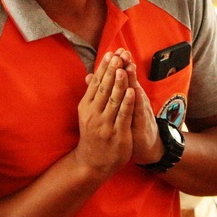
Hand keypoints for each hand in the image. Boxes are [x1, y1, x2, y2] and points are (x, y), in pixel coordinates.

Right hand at [75, 51, 134, 177]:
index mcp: (86, 107)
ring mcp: (105, 124)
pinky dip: (127, 102)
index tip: (110, 53)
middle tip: (117, 55)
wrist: (92, 162)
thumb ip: (92, 94)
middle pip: (103, 88)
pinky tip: (131, 91)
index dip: (103, 68)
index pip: (95, 83)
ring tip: (123, 67)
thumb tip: (89, 75)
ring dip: (118, 83)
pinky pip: (122, 115)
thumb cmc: (92, 134)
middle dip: (111, 70)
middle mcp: (93, 114)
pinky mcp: (117, 134)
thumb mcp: (87, 113)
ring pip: (113, 100)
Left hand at [119, 51, 161, 165]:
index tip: (115, 50)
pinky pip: (140, 111)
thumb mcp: (120, 107)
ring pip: (137, 93)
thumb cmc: (130, 124)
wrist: (145, 146)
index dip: (120, 64)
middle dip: (127, 66)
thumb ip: (109, 91)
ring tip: (128, 66)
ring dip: (133, 79)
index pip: (124, 77)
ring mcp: (141, 110)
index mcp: (129, 95)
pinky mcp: (143, 123)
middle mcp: (137, 100)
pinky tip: (135, 91)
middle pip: (131, 80)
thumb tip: (92, 77)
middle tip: (123, 52)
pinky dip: (137, 101)